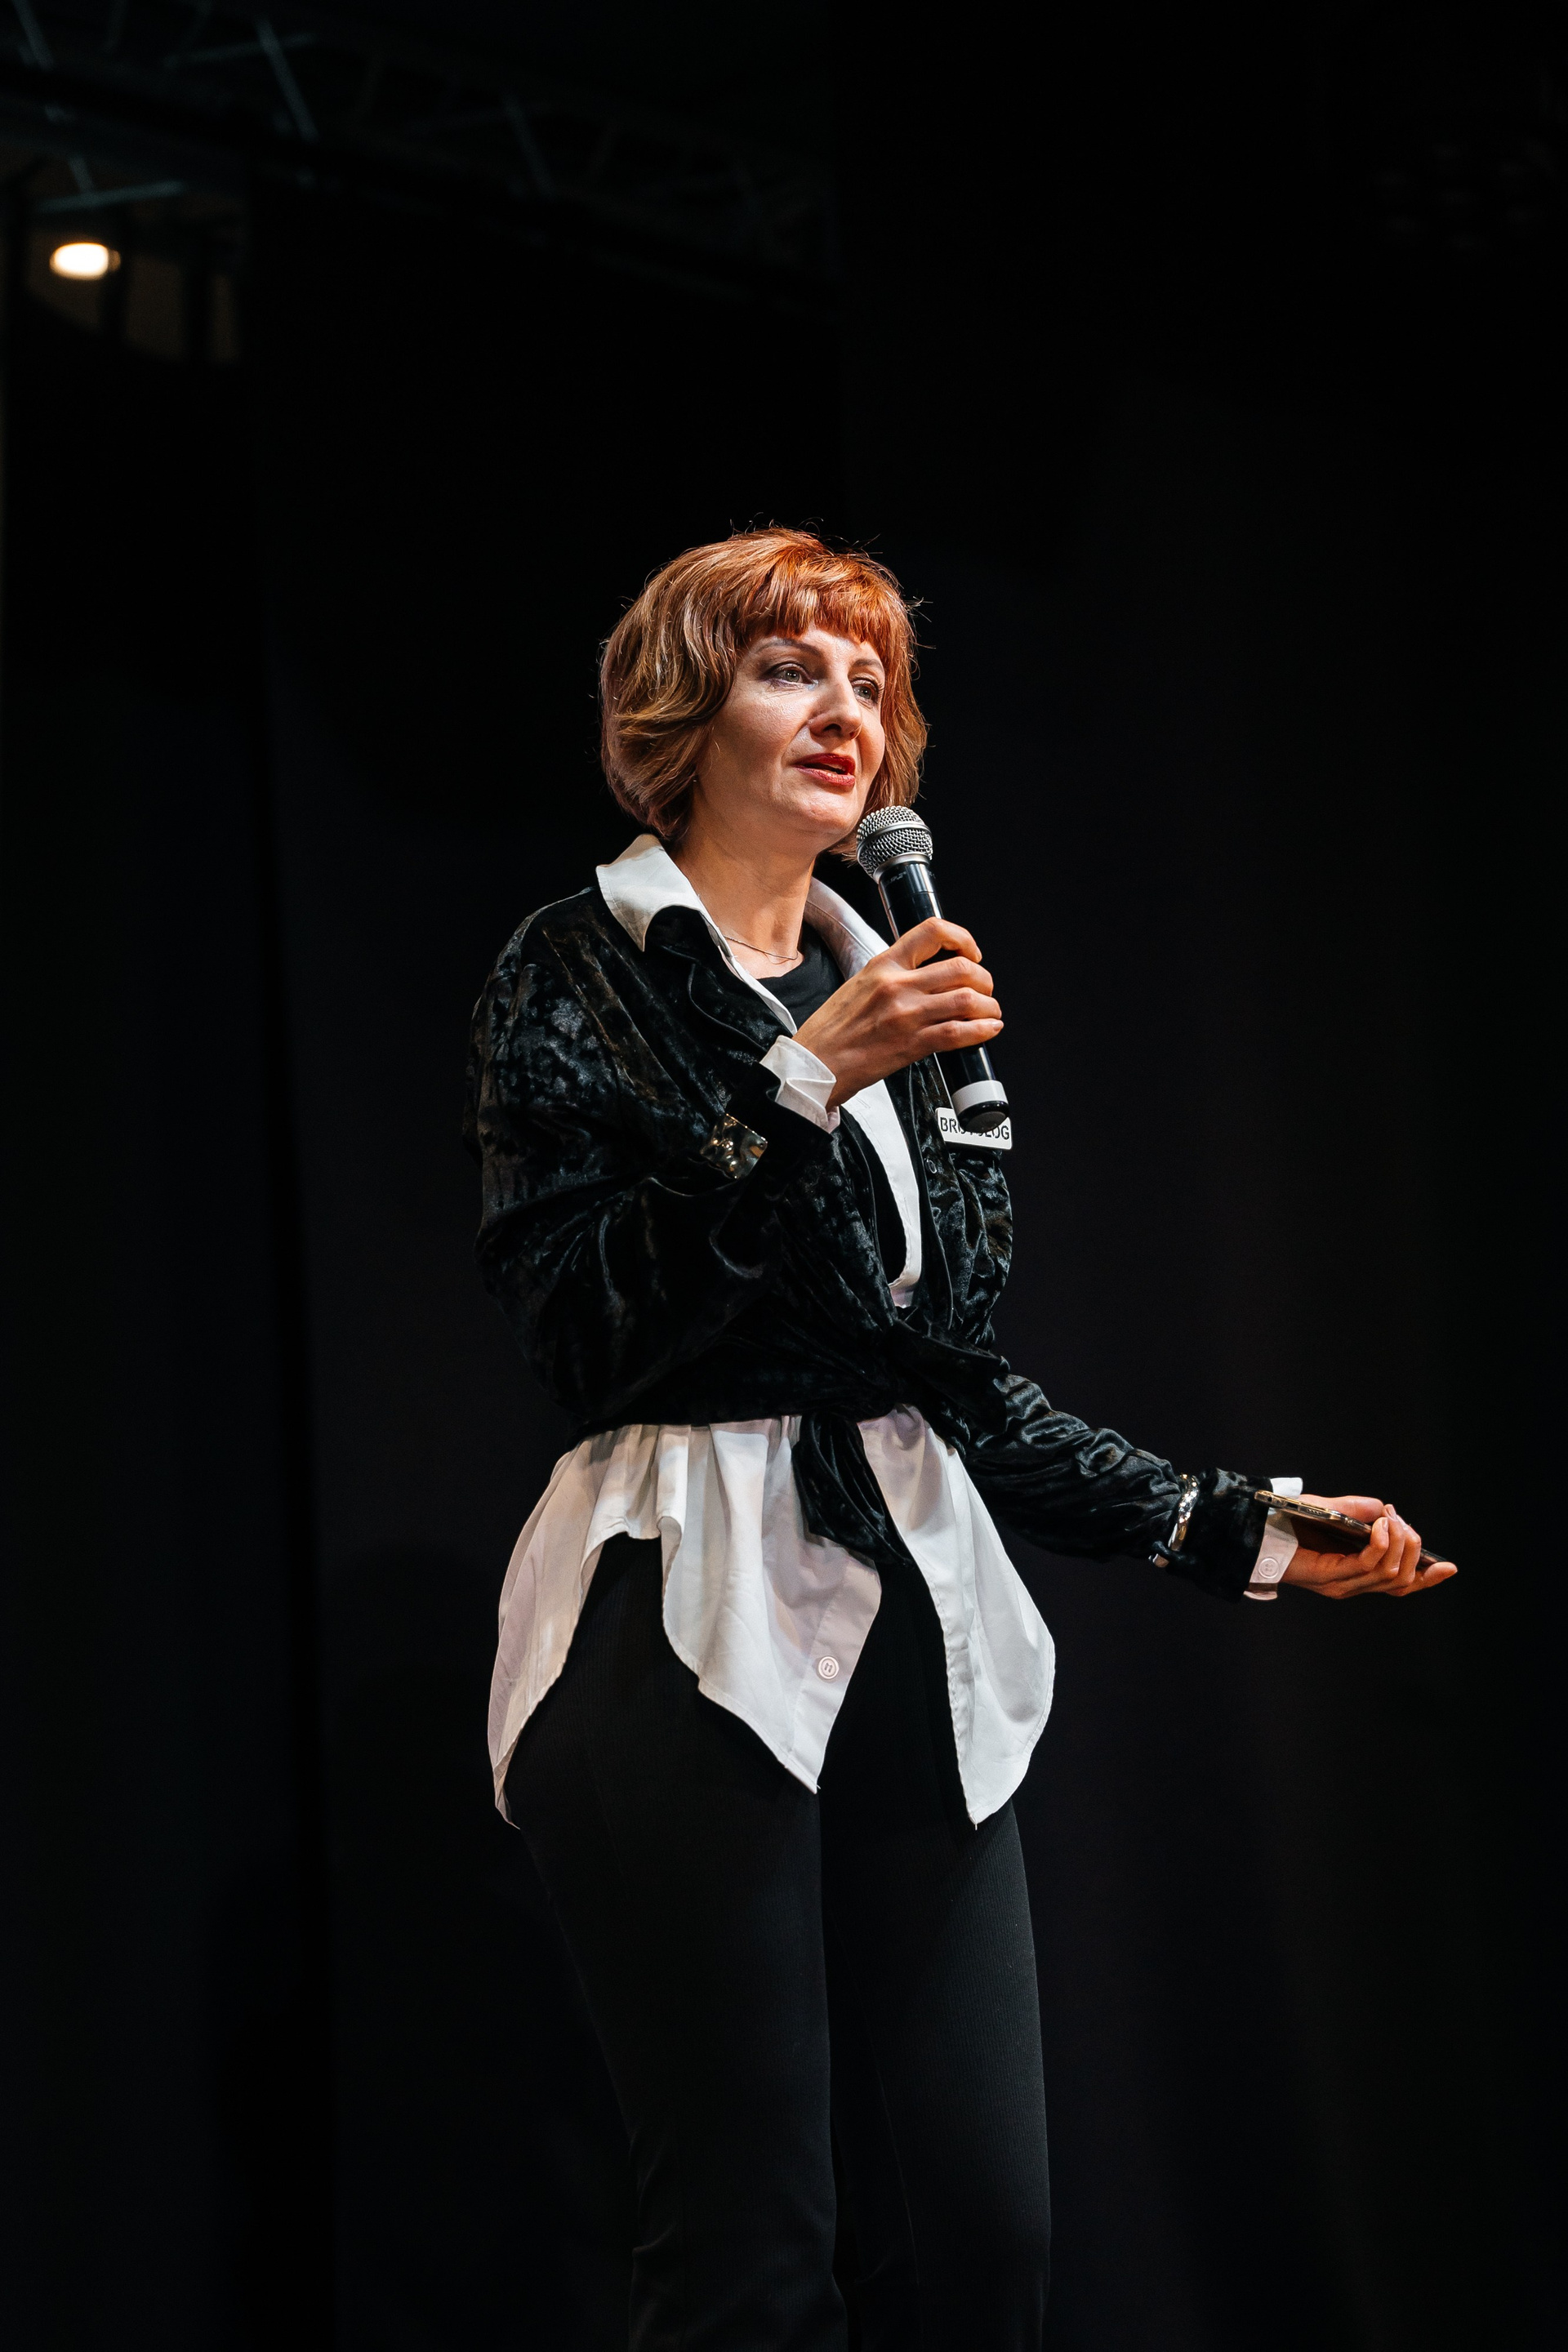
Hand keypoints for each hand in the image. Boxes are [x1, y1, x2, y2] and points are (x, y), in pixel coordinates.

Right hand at [793, 916, 1002, 1106]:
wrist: (815, 1063)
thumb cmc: (832, 1030)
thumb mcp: (859, 985)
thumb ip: (892, 976)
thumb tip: (927, 976)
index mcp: (883, 964)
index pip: (932, 932)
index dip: (962, 938)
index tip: (971, 952)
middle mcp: (897, 985)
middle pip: (960, 968)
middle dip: (983, 979)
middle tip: (984, 990)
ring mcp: (906, 1015)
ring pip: (966, 999)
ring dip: (988, 1006)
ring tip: (989, 1012)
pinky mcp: (911, 1044)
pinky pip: (958, 1033)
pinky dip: (982, 1031)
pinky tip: (988, 1030)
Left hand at [1281, 1495, 1456, 1599]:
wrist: (1256, 1528)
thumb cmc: (1290, 1521)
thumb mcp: (1335, 1511)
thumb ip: (1363, 1511)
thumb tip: (1390, 1512)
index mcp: (1357, 1575)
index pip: (1400, 1585)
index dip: (1427, 1578)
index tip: (1449, 1566)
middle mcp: (1353, 1585)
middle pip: (1402, 1580)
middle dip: (1414, 1550)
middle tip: (1404, 1525)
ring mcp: (1342, 1585)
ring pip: (1390, 1574)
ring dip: (1400, 1543)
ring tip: (1391, 1521)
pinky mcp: (1331, 1578)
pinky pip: (1368, 1565)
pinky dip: (1382, 1544)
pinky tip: (1382, 1526)